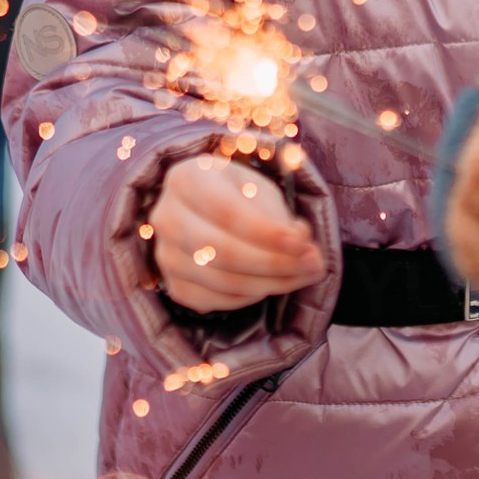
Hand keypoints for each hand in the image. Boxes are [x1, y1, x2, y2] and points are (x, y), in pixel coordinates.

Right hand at [150, 155, 326, 313]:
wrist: (206, 210)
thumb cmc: (239, 195)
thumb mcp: (261, 191)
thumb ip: (279, 217)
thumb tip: (302, 246)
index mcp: (186, 178)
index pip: (227, 212)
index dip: (268, 233)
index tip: (304, 243)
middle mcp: (166, 216)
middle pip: (222, 251)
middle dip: (275, 263)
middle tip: (313, 264)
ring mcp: (165, 254)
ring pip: (221, 281)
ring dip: (271, 283)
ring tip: (305, 274)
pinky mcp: (173, 284)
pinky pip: (214, 301)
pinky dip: (249, 297)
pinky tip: (272, 283)